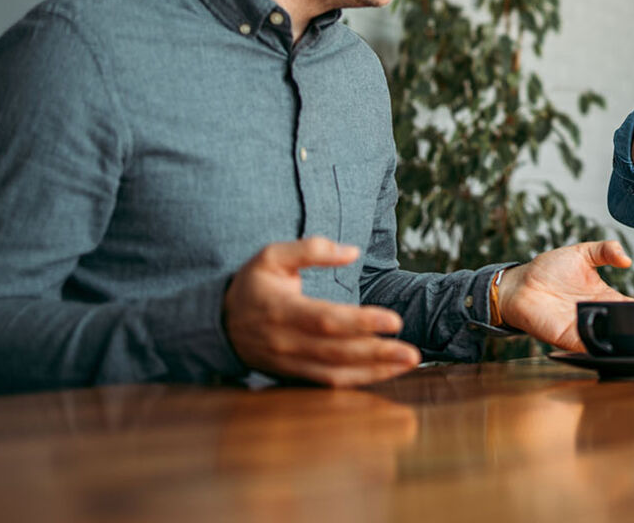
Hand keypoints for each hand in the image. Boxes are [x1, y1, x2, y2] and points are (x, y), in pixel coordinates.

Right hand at [224, 237, 421, 386]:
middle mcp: (285, 342)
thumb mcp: (272, 256)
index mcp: (280, 310)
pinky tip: (386, 373)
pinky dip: (359, 380)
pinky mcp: (293, 375)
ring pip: (335, 373)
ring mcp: (288, 363)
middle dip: (377, 353)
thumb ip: (310, 249)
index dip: (361, 323)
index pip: (326, 320)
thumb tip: (351, 251)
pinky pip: (329, 383)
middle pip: (336, 352)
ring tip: (408, 364)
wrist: (220, 323)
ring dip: (375, 371)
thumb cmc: (253, 284)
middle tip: (413, 352)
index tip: (394, 321)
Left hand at [496, 240, 633, 351]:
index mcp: (605, 297)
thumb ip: (605, 250)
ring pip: (621, 341)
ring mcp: (588, 328)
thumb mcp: (582, 252)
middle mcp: (600, 315)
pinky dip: (613, 349)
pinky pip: (596, 345)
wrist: (520, 284)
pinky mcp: (572, 338)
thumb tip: (628, 258)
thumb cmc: (547, 269)